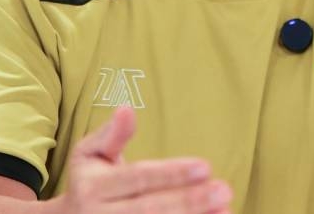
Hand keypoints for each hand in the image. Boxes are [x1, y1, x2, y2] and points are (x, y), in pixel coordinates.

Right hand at [61, 106, 232, 212]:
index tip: (205, 166)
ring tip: (225, 208)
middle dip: (189, 201)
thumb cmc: (89, 180)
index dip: (172, 174)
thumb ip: (111, 134)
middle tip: (224, 190)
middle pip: (150, 210)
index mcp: (94, 188)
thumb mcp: (89, 153)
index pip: (138, 178)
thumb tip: (126, 110)